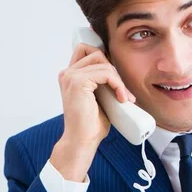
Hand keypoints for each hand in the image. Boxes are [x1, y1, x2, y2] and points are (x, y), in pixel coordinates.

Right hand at [50, 43, 135, 181]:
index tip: (117, 80)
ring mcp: (71, 76)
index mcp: (70, 76)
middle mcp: (68, 73)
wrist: (82, 140)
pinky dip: (118, 84)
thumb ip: (103, 83)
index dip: (105, 60)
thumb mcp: (100, 98)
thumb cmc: (91, 124)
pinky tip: (121, 98)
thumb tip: (120, 76)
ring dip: (119, 80)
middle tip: (122, 91)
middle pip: (97, 53)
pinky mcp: (78, 82)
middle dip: (114, 70)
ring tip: (124, 97)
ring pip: (104, 63)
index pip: (87, 51)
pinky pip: (106, 73)